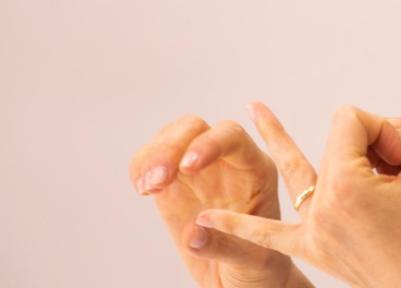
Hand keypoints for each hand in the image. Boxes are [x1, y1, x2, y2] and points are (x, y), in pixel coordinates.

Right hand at [129, 112, 298, 287]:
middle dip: (172, 145)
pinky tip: (143, 189)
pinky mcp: (173, 184)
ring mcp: (199, 170)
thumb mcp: (252, 261)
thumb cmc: (259, 266)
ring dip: (153, 155)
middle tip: (158, 179)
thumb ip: (225, 245)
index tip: (188, 166)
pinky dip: (141, 167)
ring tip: (148, 188)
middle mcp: (227, 162)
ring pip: (172, 137)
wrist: (243, 279)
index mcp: (256, 170)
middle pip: (196, 128)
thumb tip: (193, 233)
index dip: (209, 143)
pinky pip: (151, 161)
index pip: (233, 137)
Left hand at [194, 102, 400, 287]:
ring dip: (276, 141)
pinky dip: (238, 228)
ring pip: (293, 172)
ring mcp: (314, 229)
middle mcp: (323, 206)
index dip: (381, 130)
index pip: (352, 123)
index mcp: (348, 184)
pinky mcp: (314, 249)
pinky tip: (206, 220)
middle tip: (392, 160)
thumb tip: (379, 132)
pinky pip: (269, 236)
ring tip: (254, 112)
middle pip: (334, 144)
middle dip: (367, 143)